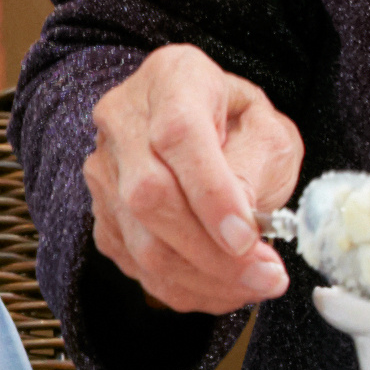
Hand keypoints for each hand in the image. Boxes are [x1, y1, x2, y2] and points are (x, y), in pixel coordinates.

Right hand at [79, 46, 301, 316]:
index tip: (248, 238)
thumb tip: (239, 228)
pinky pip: (138, 267)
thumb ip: (255, 167)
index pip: (177, 137)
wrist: (199, 122)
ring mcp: (104, 171)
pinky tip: (226, 288)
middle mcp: (123, 121)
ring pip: (142, 243)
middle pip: (149, 197)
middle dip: (213, 252)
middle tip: (267, 275)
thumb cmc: (237, 123)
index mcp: (171, 79)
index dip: (211, 194)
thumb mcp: (267, 128)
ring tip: (256, 285)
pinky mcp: (102, 216)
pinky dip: (188, 289)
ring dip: (206, 279)